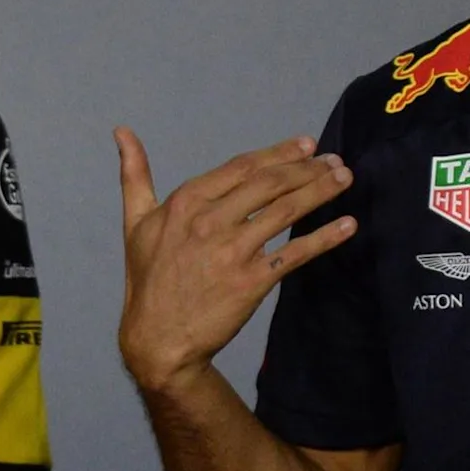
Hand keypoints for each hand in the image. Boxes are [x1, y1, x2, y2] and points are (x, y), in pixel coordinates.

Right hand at [115, 128, 355, 392]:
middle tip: (335, 160)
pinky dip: (324, 237)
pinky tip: (347, 225)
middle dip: (307, 168)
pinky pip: (295, 253)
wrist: (158, 340)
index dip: (278, 153)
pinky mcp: (251, 281)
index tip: (307, 145)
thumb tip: (122, 130)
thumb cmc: (148, 279)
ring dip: (320, 191)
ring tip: (345, 179)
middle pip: (269, 184)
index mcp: (186, 202)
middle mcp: (210, 220)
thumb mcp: (135, 223)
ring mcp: (232, 251)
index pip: (242, 167)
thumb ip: (134, 175)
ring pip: (285, 210)